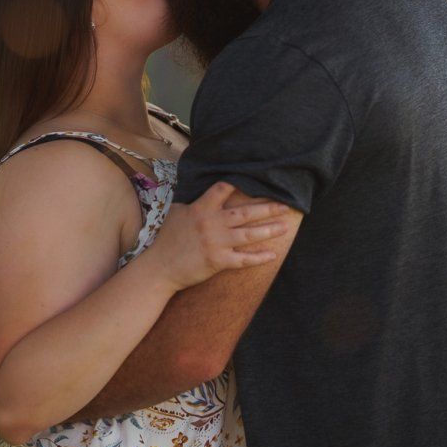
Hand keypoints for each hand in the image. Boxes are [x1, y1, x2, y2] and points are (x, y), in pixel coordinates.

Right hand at [146, 181, 301, 290]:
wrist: (160, 267)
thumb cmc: (168, 239)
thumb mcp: (177, 212)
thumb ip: (194, 201)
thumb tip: (205, 187)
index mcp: (201, 208)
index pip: (223, 189)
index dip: (239, 183)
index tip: (258, 180)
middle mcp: (211, 224)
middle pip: (244, 212)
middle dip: (267, 208)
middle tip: (285, 206)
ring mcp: (216, 243)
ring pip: (248, 235)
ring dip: (269, 230)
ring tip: (285, 226)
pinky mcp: (218, 261)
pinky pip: (243, 260)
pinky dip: (259, 258)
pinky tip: (272, 255)